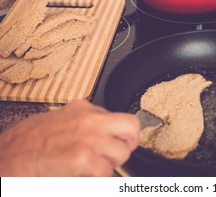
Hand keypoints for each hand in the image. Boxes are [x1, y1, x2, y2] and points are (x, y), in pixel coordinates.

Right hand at [0, 99, 139, 175]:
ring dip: (110, 164)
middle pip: (131, 127)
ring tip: (91, 167)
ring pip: (122, 152)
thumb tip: (105, 131)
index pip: (121, 117)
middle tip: (117, 154)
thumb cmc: (26, 144)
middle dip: (128, 144)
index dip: (122, 135)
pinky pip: (107, 171)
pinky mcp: (82, 158)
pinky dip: (98, 178)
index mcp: (83, 109)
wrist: (4, 160)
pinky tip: (81, 175)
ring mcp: (87, 137)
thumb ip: (83, 123)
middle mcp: (88, 119)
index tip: (118, 142)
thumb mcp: (59, 121)